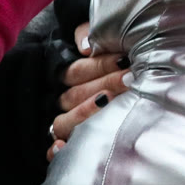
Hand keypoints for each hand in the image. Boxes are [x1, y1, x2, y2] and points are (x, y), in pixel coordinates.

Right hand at [50, 23, 126, 161]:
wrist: (132, 84)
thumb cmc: (122, 60)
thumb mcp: (108, 38)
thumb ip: (90, 32)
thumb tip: (84, 46)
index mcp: (71, 76)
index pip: (76, 71)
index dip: (99, 65)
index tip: (125, 60)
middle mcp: (66, 100)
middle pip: (73, 95)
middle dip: (103, 85)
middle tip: (129, 78)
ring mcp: (67, 123)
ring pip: (63, 122)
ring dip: (83, 113)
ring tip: (107, 102)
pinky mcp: (69, 145)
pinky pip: (52, 152)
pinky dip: (56, 151)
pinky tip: (63, 147)